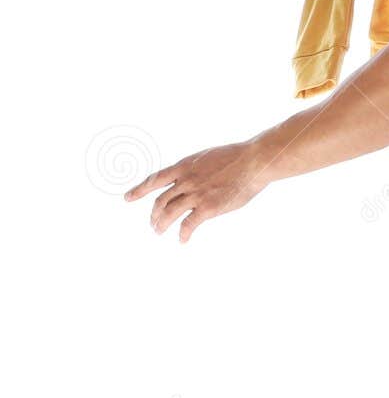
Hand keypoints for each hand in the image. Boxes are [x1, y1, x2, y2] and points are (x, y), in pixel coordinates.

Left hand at [124, 142, 269, 242]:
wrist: (253, 162)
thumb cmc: (236, 158)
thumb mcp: (207, 157)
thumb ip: (195, 169)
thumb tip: (191, 177)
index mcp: (184, 166)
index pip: (155, 179)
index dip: (139, 190)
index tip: (127, 198)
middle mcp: (185, 180)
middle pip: (160, 200)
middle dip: (154, 214)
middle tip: (153, 224)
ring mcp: (196, 194)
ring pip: (169, 213)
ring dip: (161, 224)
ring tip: (158, 232)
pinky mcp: (208, 208)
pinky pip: (189, 225)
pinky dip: (183, 234)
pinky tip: (182, 240)